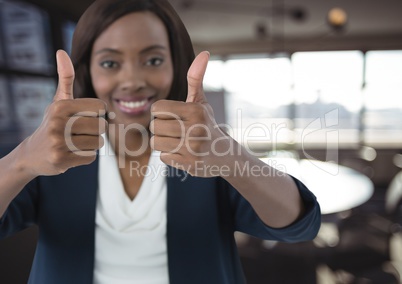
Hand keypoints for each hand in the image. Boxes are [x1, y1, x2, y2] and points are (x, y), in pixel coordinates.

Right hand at [22, 50, 106, 175]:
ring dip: (91, 144)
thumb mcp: (58, 101)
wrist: (32, 154)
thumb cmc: (52, 123)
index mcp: (60, 106)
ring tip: (75, 142)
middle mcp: (57, 123)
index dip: (97, 113)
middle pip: (101, 126)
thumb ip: (65, 78)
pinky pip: (91, 157)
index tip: (85, 116)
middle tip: (80, 132)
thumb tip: (61, 51)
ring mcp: (58, 142)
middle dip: (96, 130)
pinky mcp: (61, 160)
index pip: (100, 107)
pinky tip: (72, 153)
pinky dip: (85, 156)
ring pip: (98, 142)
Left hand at [150, 51, 232, 176]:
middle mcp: (196, 129)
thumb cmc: (208, 124)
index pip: (157, 108)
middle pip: (154, 126)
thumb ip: (196, 78)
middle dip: (161, 128)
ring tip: (178, 141)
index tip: (173, 116)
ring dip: (163, 143)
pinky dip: (170, 156)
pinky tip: (183, 153)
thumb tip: (204, 52)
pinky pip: (163, 157)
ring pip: (156, 143)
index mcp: (195, 111)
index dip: (161, 112)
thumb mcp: (202, 102)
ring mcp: (193, 148)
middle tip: (176, 130)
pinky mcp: (190, 164)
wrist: (226, 155)